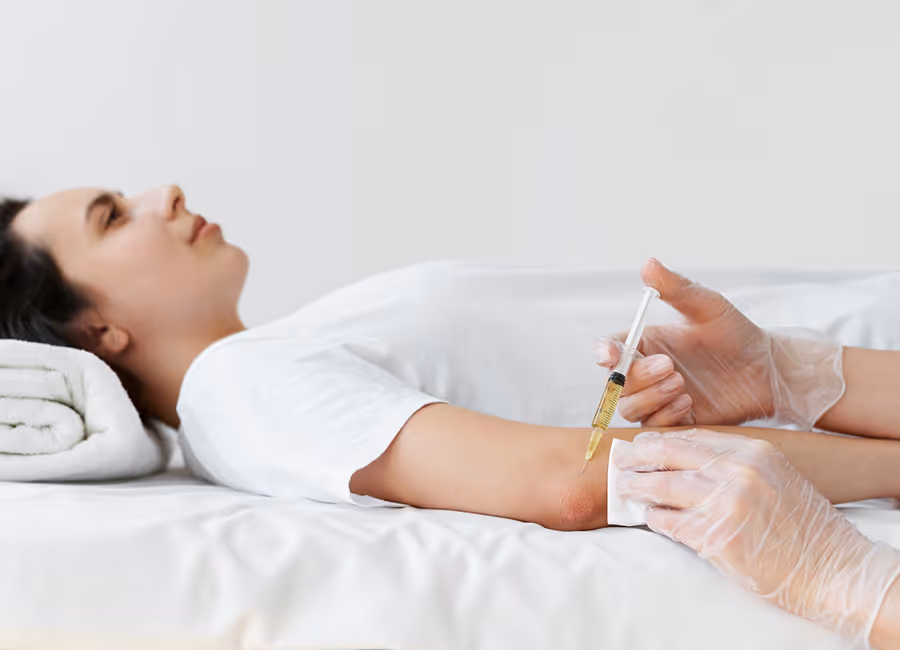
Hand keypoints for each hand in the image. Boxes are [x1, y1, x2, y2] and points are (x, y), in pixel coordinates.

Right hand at [594, 258, 844, 429]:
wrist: (767, 371)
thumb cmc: (737, 334)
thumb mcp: (708, 306)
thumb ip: (677, 288)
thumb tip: (649, 264)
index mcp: (646, 342)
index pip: (610, 348)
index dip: (603, 352)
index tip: (610, 356)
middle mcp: (646, 371)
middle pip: (616, 382)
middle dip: (637, 376)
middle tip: (671, 367)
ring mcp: (658, 398)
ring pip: (629, 407)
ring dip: (650, 397)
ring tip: (682, 384)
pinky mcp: (674, 421)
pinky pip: (652, 427)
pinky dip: (664, 415)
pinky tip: (689, 402)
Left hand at [614, 428, 899, 643]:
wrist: (833, 569)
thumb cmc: (803, 525)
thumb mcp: (775, 476)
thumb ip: (734, 464)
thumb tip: (685, 459)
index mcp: (753, 452)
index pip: (692, 438)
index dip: (661, 441)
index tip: (642, 444)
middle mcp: (738, 472)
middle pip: (671, 455)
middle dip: (640, 457)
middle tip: (621, 461)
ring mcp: (727, 505)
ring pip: (665, 488)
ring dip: (639, 488)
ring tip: (626, 488)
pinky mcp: (717, 538)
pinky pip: (672, 524)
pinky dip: (655, 519)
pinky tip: (649, 516)